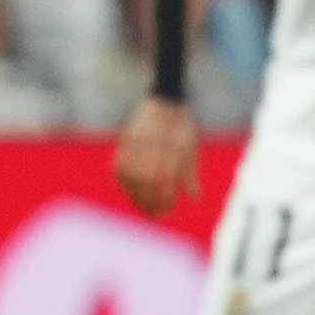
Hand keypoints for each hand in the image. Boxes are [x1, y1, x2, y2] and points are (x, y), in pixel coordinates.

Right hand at [113, 97, 197, 215]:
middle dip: (149, 201)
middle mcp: (152, 144)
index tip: (168, 209)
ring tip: (142, 206)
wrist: (165, 101)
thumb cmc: (181, 128)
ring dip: (135, 194)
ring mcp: (136, 142)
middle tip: (155, 214)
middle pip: (146, 181)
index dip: (165, 198)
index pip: (165, 180)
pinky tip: (130, 191)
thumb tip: (195, 200)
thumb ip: (191, 175)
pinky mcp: (126, 140)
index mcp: (171, 146)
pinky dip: (123, 181)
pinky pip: (119, 165)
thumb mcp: (191, 149)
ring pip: (130, 175)